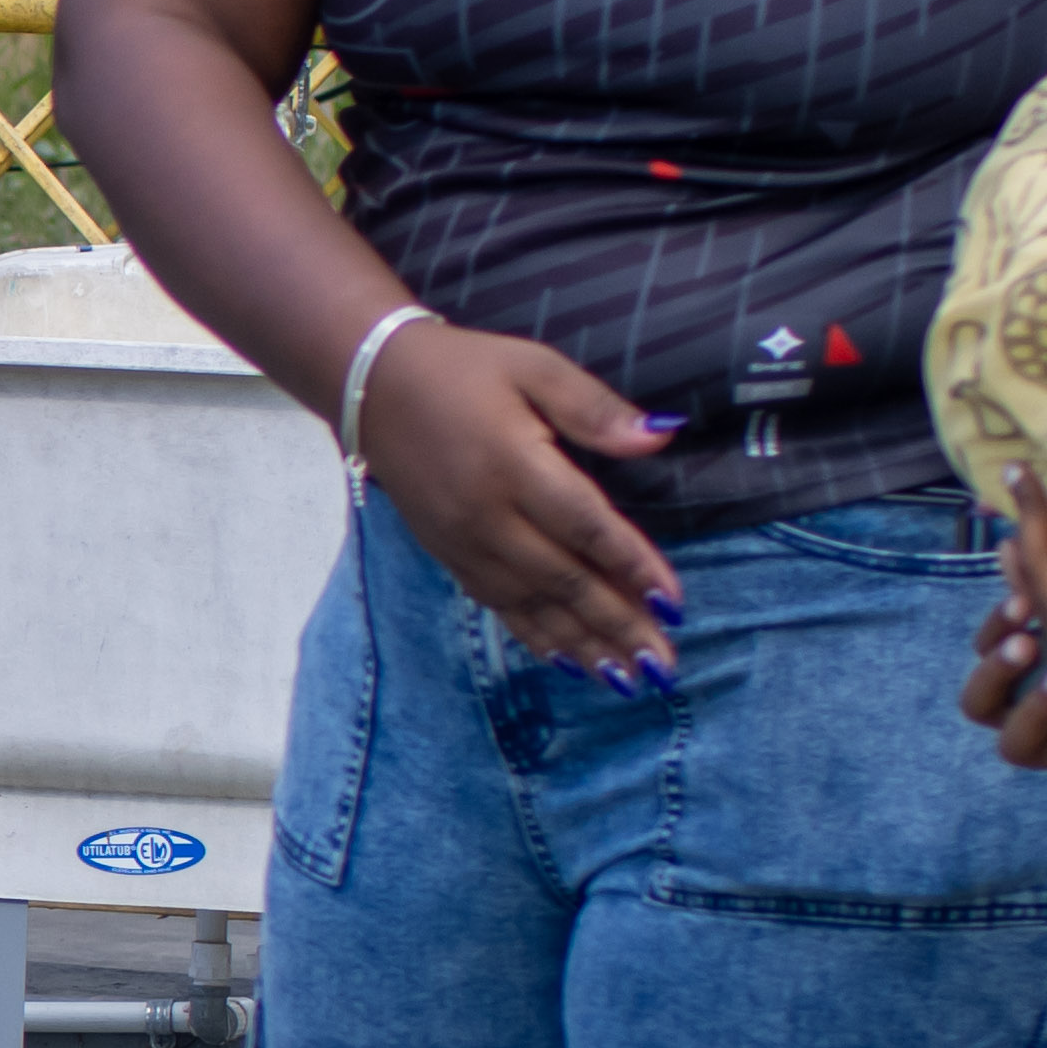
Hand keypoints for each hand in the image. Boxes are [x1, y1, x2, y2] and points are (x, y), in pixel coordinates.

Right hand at [351, 317, 685, 679]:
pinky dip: (536, 636)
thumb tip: (659, 436)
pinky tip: (567, 660)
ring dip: (583, 644)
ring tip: (625, 679)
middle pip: (565, 580)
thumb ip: (594, 407)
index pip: (587, 528)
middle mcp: (488, 515)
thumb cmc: (465, 369)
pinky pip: (497, 604)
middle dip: (618, 624)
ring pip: (533, 604)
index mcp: (515, 464)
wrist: (372, 385)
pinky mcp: (447, 553)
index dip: (633, 567)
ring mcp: (463, 541)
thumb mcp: (535, 367)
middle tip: (663, 665)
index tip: (674, 604)